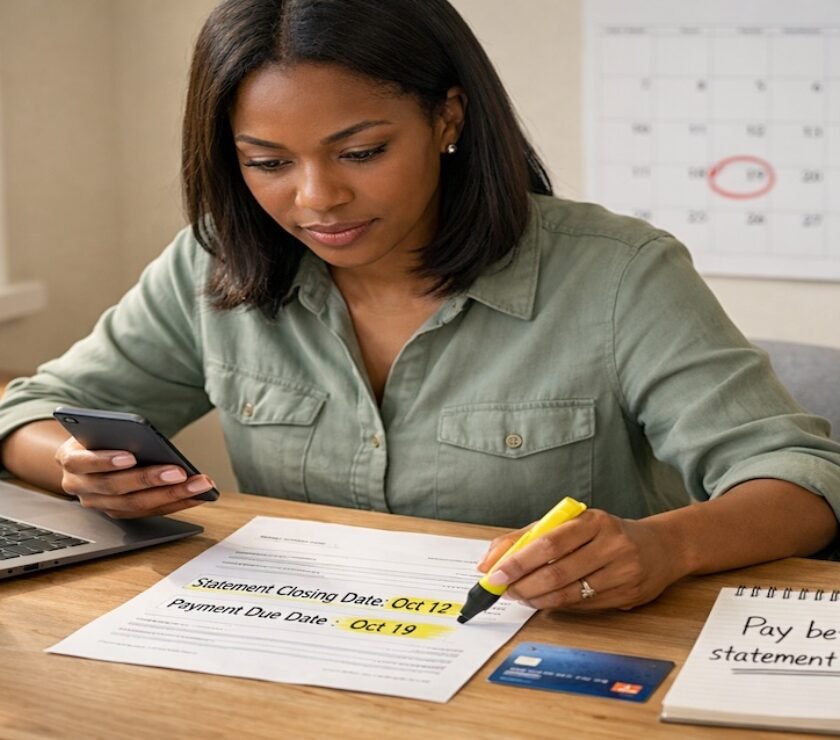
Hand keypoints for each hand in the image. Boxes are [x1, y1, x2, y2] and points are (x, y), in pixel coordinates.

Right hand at [55, 437, 214, 518]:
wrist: (84, 458)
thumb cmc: (98, 439)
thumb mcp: (99, 430)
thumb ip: (115, 434)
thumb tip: (147, 438)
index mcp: (71, 460)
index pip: (84, 462)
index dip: (105, 461)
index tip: (130, 456)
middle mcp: (80, 486)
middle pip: (115, 487)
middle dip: (150, 479)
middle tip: (179, 472)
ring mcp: (99, 504)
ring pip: (135, 504)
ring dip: (171, 495)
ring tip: (198, 484)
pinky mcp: (118, 513)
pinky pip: (148, 512)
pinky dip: (176, 503)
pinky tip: (198, 494)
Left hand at [477, 509, 684, 610]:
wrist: (660, 548)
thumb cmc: (606, 533)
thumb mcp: (570, 523)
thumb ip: (527, 537)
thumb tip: (489, 561)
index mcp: (593, 520)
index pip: (548, 542)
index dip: (517, 561)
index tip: (494, 574)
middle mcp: (611, 544)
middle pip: (556, 572)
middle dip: (522, 585)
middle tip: (503, 590)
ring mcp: (622, 572)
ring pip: (568, 594)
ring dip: (536, 599)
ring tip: (519, 595)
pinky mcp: (627, 596)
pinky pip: (582, 606)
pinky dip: (556, 606)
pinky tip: (543, 601)